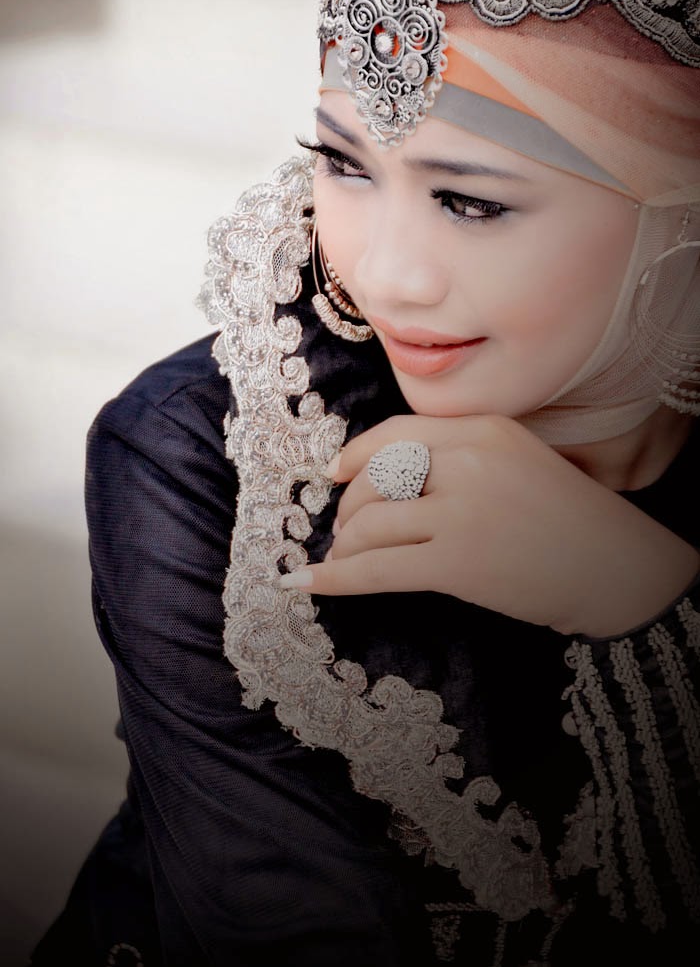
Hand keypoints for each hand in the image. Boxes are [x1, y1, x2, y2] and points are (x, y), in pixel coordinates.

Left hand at [279, 414, 698, 637]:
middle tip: (347, 532)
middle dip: (349, 510)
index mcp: (482, 428)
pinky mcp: (457, 562)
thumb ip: (458, 457)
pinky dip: (335, 578)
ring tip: (345, 559)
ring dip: (346, 546)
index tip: (334, 475)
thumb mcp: (515, 460)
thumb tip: (378, 477)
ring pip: (369, 524)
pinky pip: (376, 569)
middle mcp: (468, 461)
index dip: (354, 456)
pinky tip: (308, 583)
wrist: (616, 567)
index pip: (395, 434)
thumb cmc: (565, 518)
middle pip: (375, 479)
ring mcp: (461, 511)